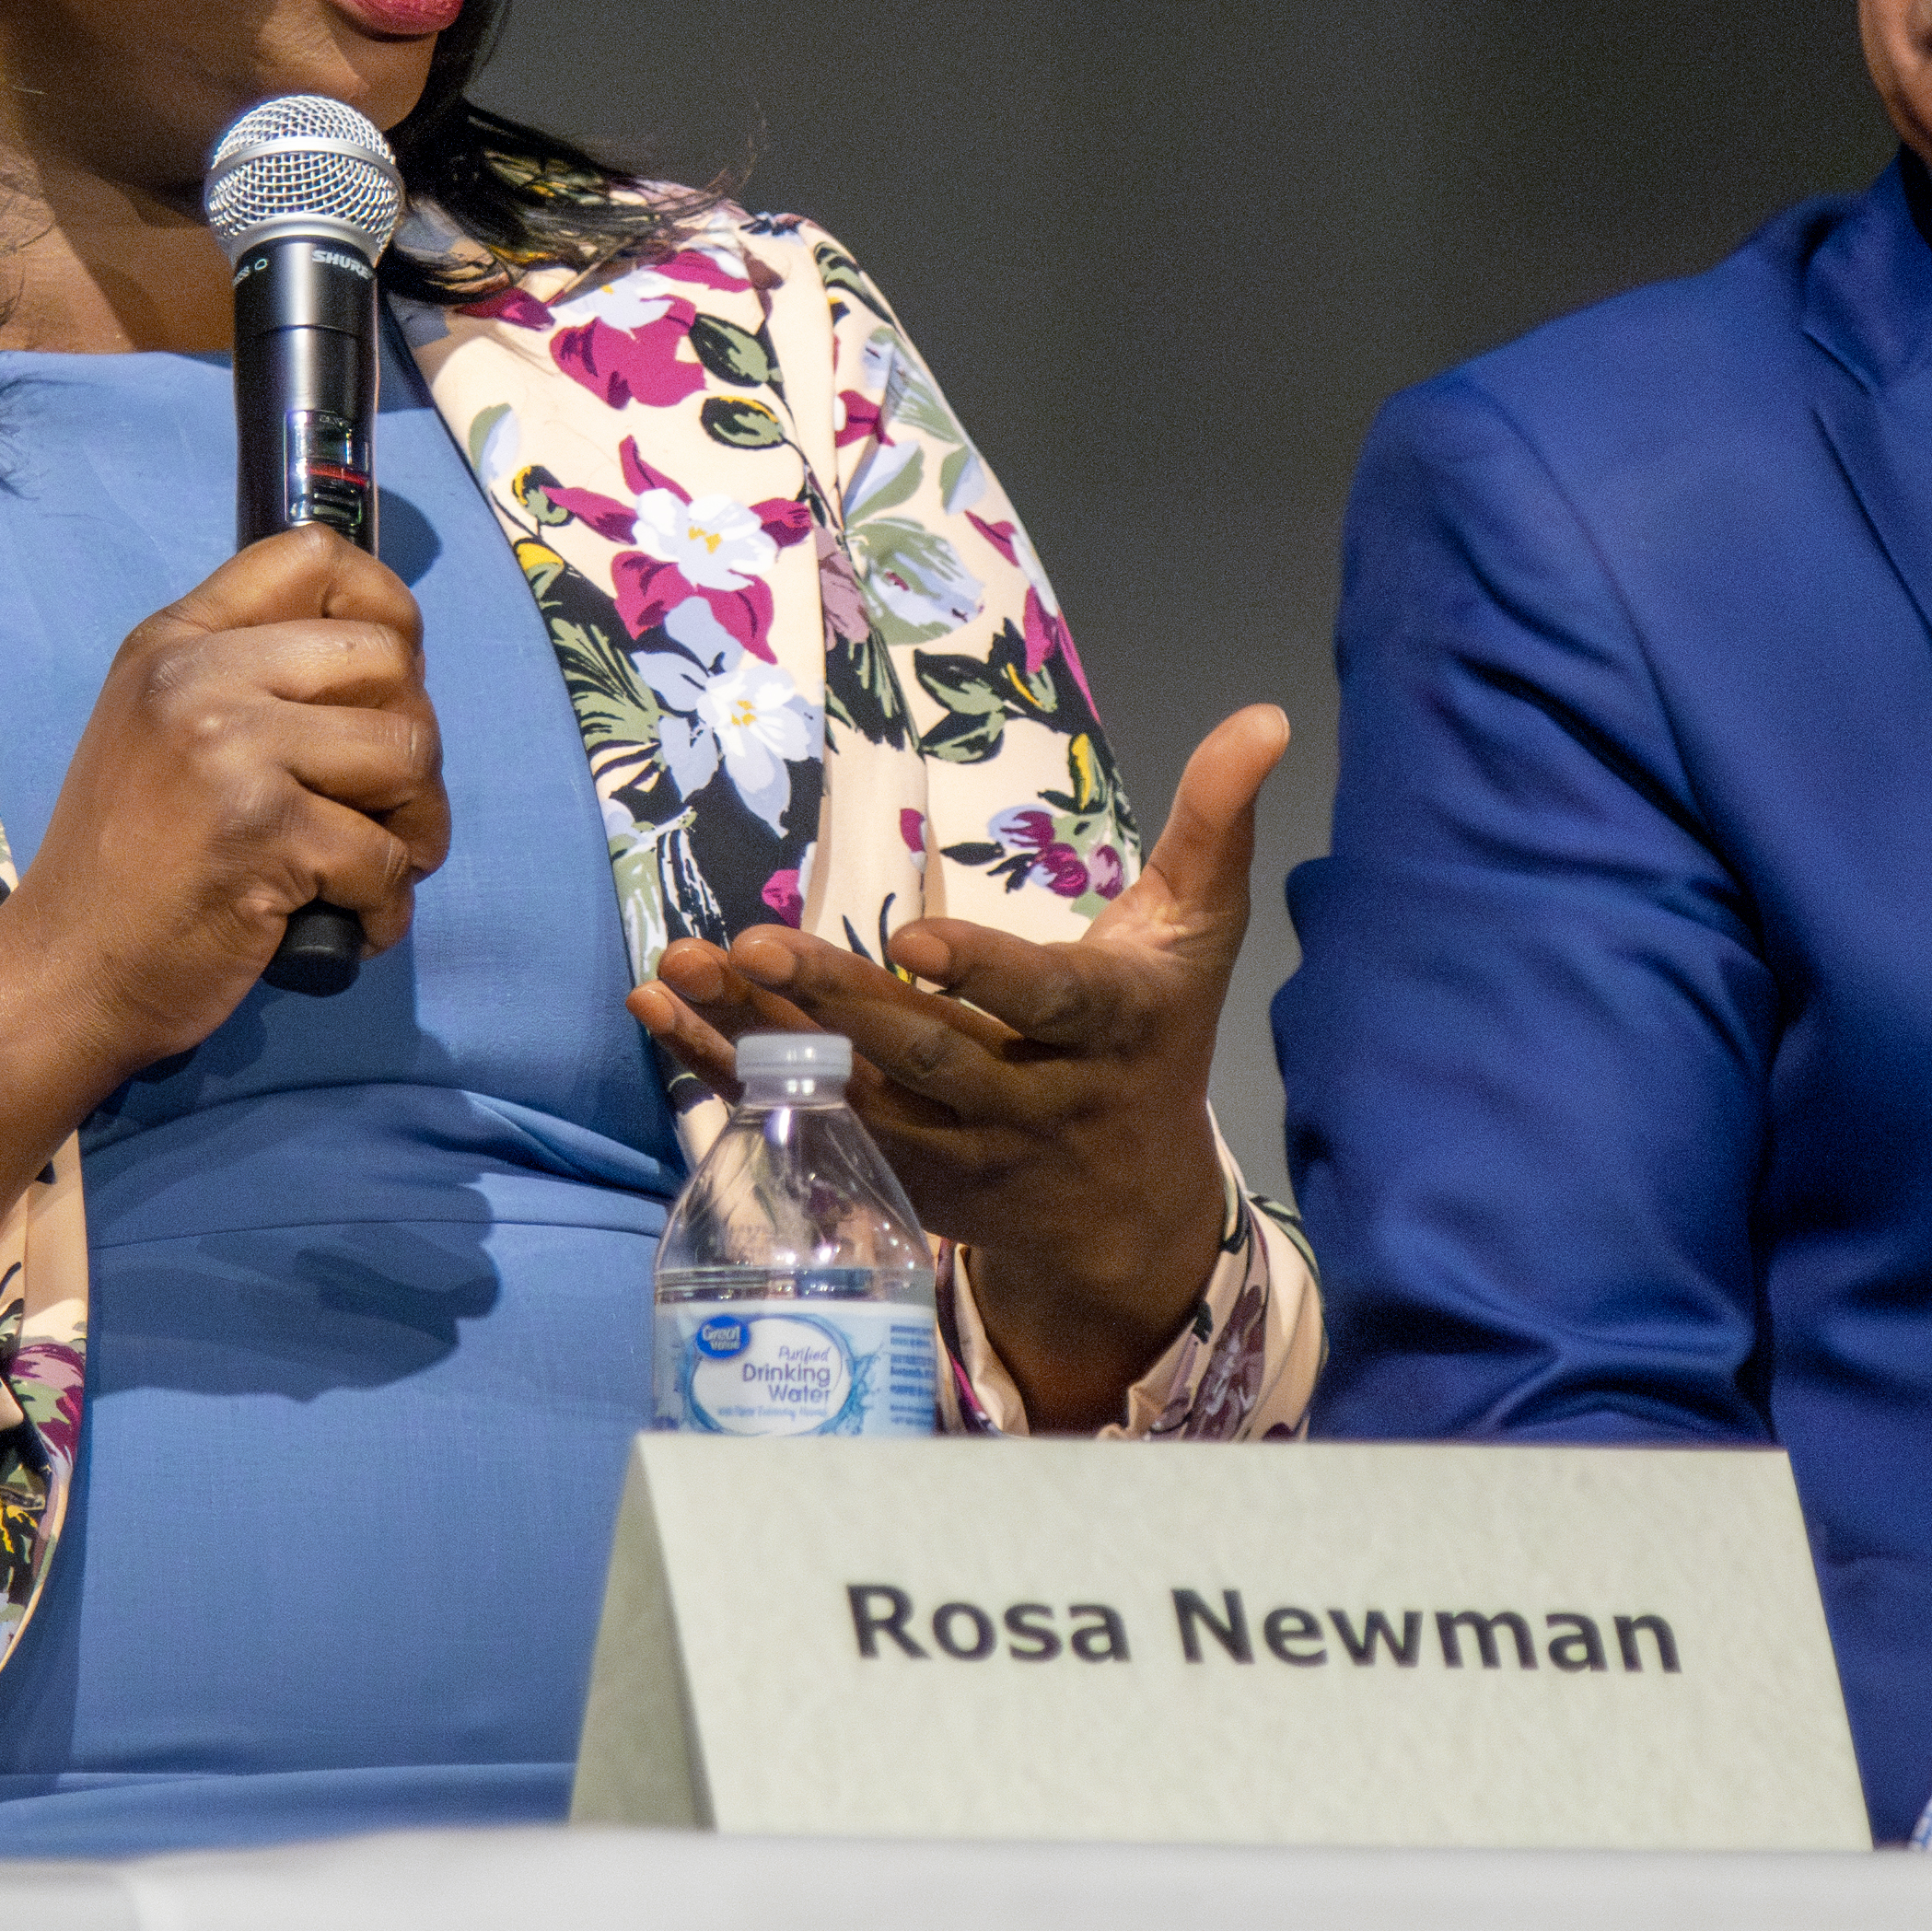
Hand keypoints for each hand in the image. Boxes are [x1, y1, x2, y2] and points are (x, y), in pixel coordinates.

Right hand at [0, 525, 445, 1260]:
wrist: (64, 977)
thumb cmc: (129, 865)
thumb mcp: (163, 731)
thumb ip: (252, 678)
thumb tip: (393, 656)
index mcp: (176, 641)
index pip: (314, 555)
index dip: (385, 607)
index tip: (388, 682)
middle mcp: (196, 676)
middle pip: (388, 656)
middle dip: (415, 738)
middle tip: (384, 804)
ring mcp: (227, 750)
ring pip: (409, 750)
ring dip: (419, 826)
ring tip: (375, 866)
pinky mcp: (262, 832)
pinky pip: (388, 854)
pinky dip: (386, 905)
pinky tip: (348, 923)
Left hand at [631, 704, 1287, 1432]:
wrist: (1131, 1215)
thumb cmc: (1159, 1037)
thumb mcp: (1199, 931)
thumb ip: (1218, 822)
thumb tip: (1268, 715)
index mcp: (1111, 1030)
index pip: (1047, 1002)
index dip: (983, 975)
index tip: (912, 939)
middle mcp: (1034, 1103)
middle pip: (929, 1056)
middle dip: (839, 1003)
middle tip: (756, 945)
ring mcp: (963, 1157)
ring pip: (856, 1099)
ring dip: (761, 1041)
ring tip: (690, 970)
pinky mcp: (903, 1185)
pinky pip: (808, 1127)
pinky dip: (729, 1076)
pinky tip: (663, 1015)